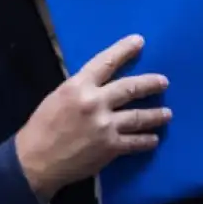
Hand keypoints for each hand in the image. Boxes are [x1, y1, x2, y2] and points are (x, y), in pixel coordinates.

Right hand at [15, 34, 170, 198]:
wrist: (35, 161)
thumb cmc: (42, 127)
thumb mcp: (58, 97)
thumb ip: (81, 89)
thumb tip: (100, 84)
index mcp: (78, 86)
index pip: (106, 62)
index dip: (124, 50)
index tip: (139, 42)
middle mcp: (95, 102)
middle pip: (130, 88)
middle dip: (150, 84)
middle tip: (164, 82)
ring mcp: (105, 126)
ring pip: (138, 116)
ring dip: (156, 115)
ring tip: (167, 113)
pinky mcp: (110, 147)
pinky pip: (135, 142)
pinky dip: (147, 140)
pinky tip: (154, 139)